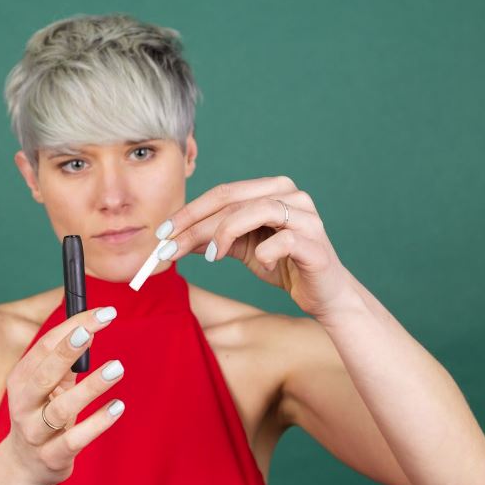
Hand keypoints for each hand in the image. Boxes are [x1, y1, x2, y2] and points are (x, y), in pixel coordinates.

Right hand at [3, 306, 125, 484]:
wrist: (23, 466)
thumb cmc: (43, 413)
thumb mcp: (49, 385)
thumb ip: (66, 360)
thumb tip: (91, 326)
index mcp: (22, 379)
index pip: (45, 346)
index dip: (72, 327)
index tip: (102, 313)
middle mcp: (23, 404)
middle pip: (44, 374)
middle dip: (67, 351)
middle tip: (92, 331)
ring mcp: (36, 432)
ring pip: (61, 409)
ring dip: (90, 387)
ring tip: (117, 368)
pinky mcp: (52, 456)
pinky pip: (75, 439)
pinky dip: (97, 423)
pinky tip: (117, 407)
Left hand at [155, 176, 355, 319]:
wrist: (322, 294)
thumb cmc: (282, 265)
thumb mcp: (240, 248)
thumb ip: (211, 238)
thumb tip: (172, 237)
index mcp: (271, 190)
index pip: (222, 193)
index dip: (189, 211)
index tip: (162, 232)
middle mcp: (291, 195)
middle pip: (232, 199)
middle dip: (195, 224)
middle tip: (169, 247)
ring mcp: (306, 217)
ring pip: (256, 211)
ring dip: (223, 233)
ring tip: (211, 256)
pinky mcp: (315, 243)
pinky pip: (283, 241)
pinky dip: (264, 252)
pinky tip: (259, 263)